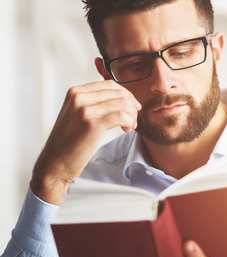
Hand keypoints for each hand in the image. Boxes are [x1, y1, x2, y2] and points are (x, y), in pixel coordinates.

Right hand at [31, 80, 140, 204]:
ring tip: (129, 127)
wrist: (54, 163)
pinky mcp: (93, 124)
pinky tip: (126, 130)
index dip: (126, 95)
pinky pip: (121, 116)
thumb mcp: (76, 114)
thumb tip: (119, 99)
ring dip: (132, 116)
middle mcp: (79, 97)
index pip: (109, 85)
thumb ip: (92, 103)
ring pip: (122, 103)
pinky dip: (129, 122)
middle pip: (118, 93)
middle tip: (133, 120)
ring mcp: (85, 110)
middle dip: (131, 106)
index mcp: (75, 92)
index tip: (133, 107)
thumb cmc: (67, 142)